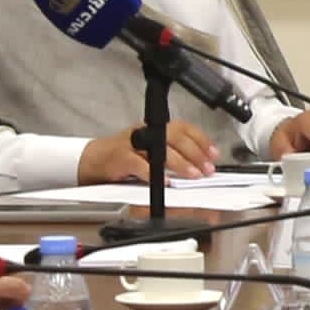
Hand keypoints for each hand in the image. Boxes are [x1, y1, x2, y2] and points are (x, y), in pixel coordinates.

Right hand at [80, 121, 220, 183]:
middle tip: (207, 169)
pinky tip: (163, 181)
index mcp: (156, 128)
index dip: (202, 140)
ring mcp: (133, 143)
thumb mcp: (152, 149)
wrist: (95, 159)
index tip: (214, 155)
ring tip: (192, 175)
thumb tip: (199, 165)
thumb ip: (173, 153)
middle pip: (175, 137)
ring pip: (160, 149)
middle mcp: (146, 132)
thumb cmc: (126, 155)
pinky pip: (139, 164)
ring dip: (179, 163)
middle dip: (195, 154)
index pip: (184, 128)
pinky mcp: (121, 157)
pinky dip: (152, 173)